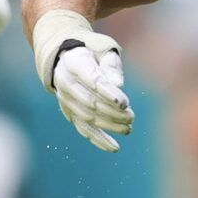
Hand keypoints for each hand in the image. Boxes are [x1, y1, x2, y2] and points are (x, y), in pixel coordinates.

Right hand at [50, 33, 131, 151]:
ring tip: (128, 128)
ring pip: (87, 117)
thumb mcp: (103, 49)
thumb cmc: (91, 52)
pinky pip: (83, 129)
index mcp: (74, 63)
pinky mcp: (70, 112)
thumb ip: (112, 64)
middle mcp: (66, 83)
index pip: (91, 80)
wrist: (65, 57)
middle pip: (90, 102)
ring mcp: (65, 100)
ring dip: (108, 125)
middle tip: (132, 116)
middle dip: (112, 112)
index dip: (108, 93)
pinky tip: (114, 147)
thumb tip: (119, 86)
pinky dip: (98, 139)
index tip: (125, 102)